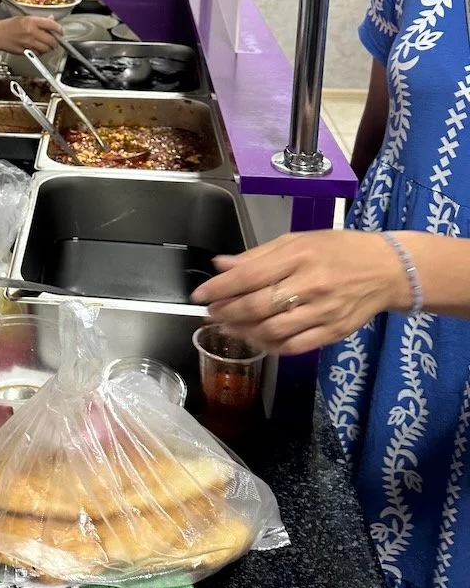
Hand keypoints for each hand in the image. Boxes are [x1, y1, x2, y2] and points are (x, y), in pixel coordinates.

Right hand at [0, 14, 63, 55]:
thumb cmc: (9, 25)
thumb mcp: (24, 18)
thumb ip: (39, 20)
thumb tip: (51, 20)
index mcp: (31, 21)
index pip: (51, 25)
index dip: (59, 29)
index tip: (60, 31)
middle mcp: (31, 32)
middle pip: (51, 40)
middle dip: (55, 42)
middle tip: (55, 41)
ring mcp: (28, 43)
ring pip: (46, 49)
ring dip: (49, 48)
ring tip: (47, 45)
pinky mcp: (25, 52)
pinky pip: (38, 54)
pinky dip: (41, 52)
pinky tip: (38, 49)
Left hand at [190, 230, 408, 354]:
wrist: (387, 270)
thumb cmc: (338, 249)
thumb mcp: (297, 241)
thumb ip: (257, 256)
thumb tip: (221, 265)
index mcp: (298, 255)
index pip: (249, 276)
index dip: (219, 288)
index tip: (200, 295)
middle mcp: (310, 284)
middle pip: (257, 306)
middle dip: (226, 312)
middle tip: (211, 313)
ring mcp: (323, 312)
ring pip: (272, 330)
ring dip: (243, 331)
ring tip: (229, 326)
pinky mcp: (333, 333)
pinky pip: (294, 346)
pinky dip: (269, 346)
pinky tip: (257, 338)